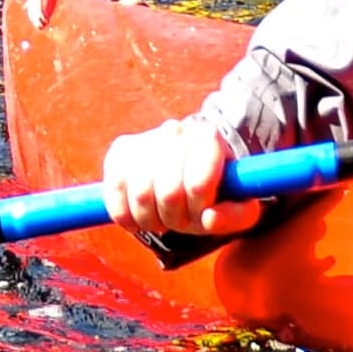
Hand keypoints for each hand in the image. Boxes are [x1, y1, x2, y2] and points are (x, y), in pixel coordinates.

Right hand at [100, 115, 255, 237]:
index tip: (202, 210)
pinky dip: (126, 217)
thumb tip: (209, 219)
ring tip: (160, 219)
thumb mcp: (237, 205)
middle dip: (175, 218)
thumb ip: (236, 215)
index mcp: (209, 138)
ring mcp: (145, 139)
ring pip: (140, 195)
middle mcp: (176, 131)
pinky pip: (114, 195)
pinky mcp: (119, 153)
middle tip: (179, 221)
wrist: (186, 169)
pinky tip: (139, 218)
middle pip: (168, 193)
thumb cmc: (214, 191)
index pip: (198, 183)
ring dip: (150, 220)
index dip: (198, 207)